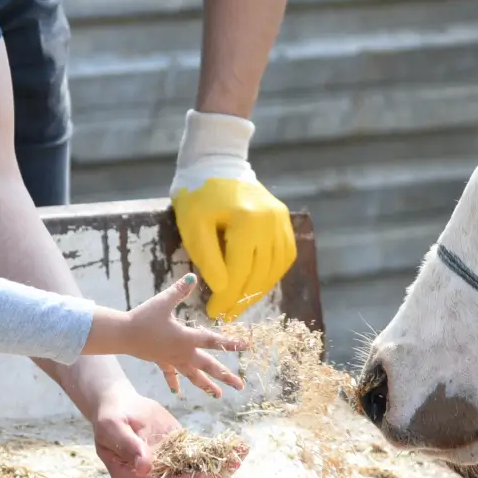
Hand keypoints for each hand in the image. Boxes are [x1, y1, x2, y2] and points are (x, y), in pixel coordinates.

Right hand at [85, 275, 247, 397]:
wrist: (122, 335)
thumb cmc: (143, 317)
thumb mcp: (163, 302)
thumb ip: (179, 290)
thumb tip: (192, 277)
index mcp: (186, 338)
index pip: (213, 341)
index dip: (230, 343)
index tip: (245, 347)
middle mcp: (182, 353)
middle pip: (208, 366)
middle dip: (225, 376)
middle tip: (240, 386)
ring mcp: (172, 359)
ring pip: (193, 375)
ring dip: (206, 385)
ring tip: (218, 395)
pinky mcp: (161, 361)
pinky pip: (171, 374)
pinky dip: (175, 382)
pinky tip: (178, 392)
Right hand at [89, 385, 248, 477]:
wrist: (120, 406)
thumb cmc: (111, 416)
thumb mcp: (114, 427)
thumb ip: (127, 446)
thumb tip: (144, 467)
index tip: (204, 477)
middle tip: (231, 467)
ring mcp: (168, 475)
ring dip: (221, 473)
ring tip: (240, 456)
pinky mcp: (181, 462)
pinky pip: (202, 464)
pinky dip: (221, 459)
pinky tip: (239, 449)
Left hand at [170, 110, 297, 320]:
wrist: (215, 163)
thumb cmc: (198, 195)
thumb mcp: (193, 226)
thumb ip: (207, 258)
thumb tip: (223, 289)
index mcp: (247, 222)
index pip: (238, 272)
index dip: (226, 297)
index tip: (213, 311)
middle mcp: (270, 221)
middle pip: (259, 273)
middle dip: (241, 298)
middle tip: (225, 313)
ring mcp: (281, 219)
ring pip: (275, 268)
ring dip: (258, 290)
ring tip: (240, 303)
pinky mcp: (284, 219)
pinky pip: (284, 255)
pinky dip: (272, 274)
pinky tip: (257, 284)